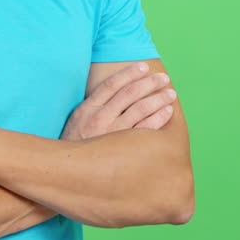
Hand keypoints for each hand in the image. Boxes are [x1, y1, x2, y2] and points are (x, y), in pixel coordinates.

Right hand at [60, 62, 176, 140]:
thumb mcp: (77, 120)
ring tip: (170, 94)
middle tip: (164, 78)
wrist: (68, 172)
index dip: (130, 73)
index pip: (112, 83)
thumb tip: (118, 89)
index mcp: (88, 108)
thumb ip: (95, 105)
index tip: (144, 66)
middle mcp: (100, 118)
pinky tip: (167, 112)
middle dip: (149, 83)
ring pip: (140, 109)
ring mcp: (112, 134)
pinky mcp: (123, 149)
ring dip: (158, 99)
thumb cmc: (76, 144)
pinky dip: (159, 118)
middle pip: (130, 94)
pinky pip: (146, 130)